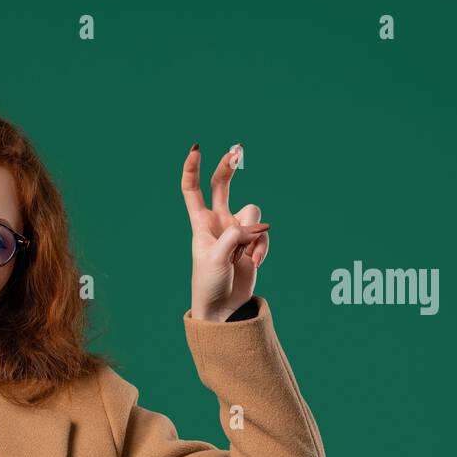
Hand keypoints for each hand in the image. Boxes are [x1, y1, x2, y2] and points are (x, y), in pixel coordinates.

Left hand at [181, 143, 269, 321]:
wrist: (222, 307)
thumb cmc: (209, 283)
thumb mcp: (216, 258)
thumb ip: (233, 236)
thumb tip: (255, 226)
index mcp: (200, 224)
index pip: (193, 191)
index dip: (193, 170)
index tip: (196, 149)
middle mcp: (218, 222)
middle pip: (223, 185)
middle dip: (229, 167)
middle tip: (238, 149)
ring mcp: (237, 231)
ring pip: (252, 213)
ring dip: (253, 233)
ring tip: (244, 255)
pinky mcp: (252, 243)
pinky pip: (263, 235)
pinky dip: (261, 248)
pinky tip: (254, 263)